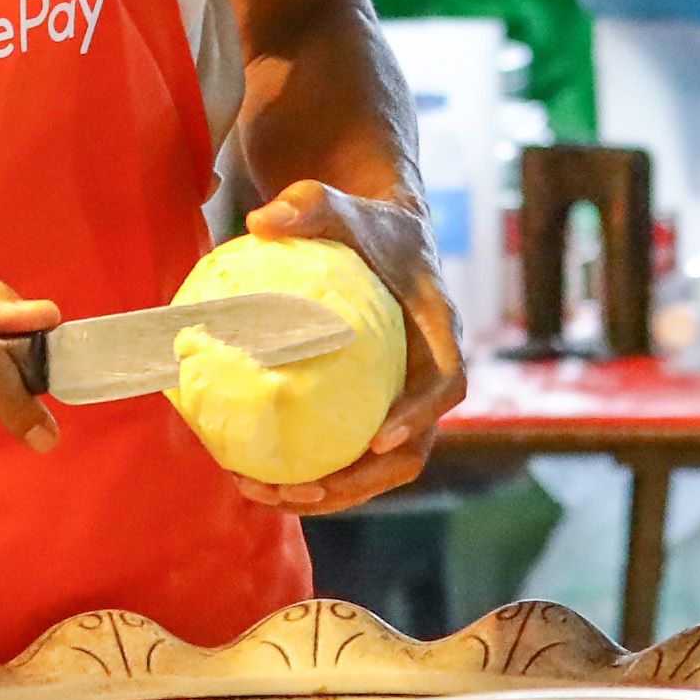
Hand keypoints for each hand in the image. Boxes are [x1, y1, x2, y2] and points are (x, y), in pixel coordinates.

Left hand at [223, 179, 467, 518]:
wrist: (373, 236)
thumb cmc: (360, 220)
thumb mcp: (338, 203)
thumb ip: (309, 204)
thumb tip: (261, 221)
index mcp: (439, 330)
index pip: (448, 382)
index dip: (420, 415)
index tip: (378, 438)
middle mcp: (428, 375)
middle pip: (414, 448)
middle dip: (364, 481)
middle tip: (303, 490)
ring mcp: (401, 398)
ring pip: (379, 467)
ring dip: (330, 493)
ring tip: (266, 495)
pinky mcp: (371, 410)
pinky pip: (347, 452)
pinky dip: (310, 473)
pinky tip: (251, 475)